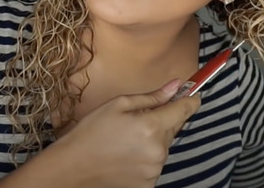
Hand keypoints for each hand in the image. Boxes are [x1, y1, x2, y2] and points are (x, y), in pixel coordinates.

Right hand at [53, 79, 200, 187]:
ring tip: (126, 141)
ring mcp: (154, 170)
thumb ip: (152, 97)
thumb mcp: (118, 105)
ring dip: (153, 141)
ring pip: (164, 147)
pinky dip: (146, 158)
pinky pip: (155, 164)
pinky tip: (126, 156)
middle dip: (162, 120)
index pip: (185, 110)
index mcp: (152, 126)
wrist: (71, 169)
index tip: (192, 95)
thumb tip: (176, 86)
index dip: (190, 100)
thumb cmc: (90, 133)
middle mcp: (158, 150)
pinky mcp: (148, 185)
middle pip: (173, 128)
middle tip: (138, 121)